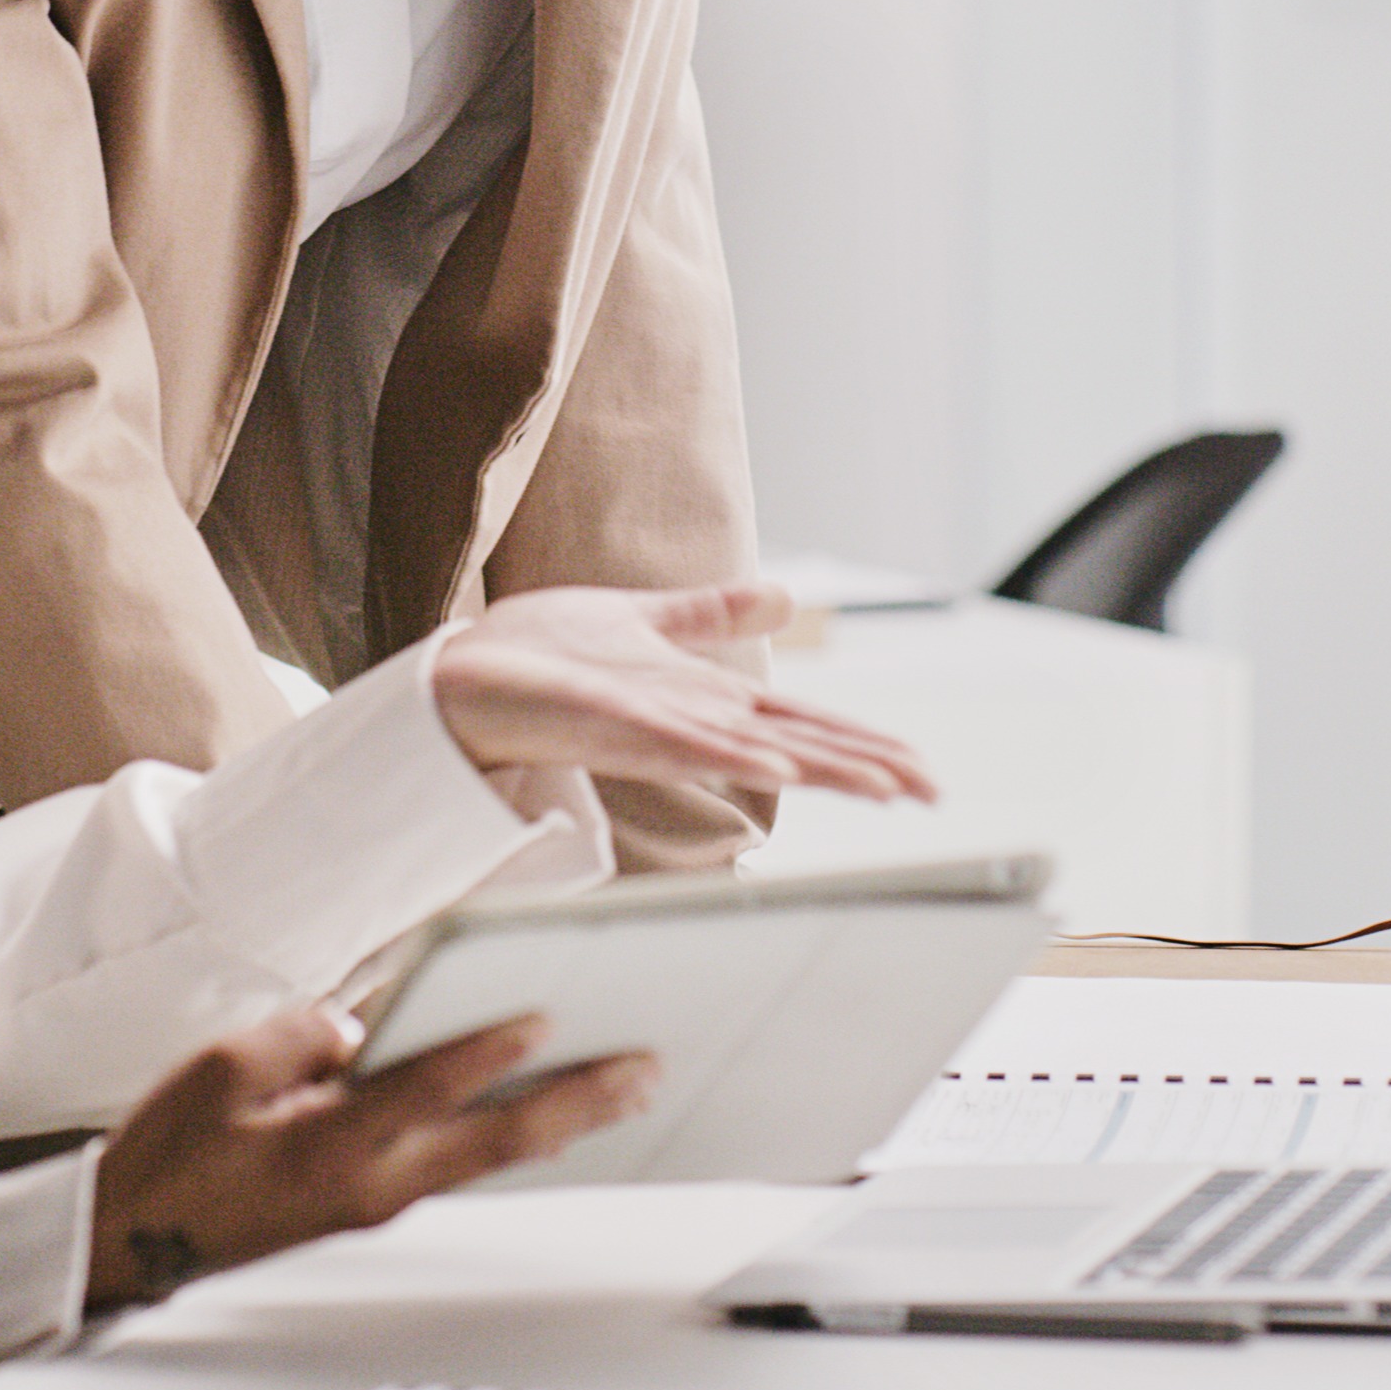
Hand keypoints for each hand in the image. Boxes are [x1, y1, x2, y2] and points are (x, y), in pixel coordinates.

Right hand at [83, 1005, 655, 1311]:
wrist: (137, 1237)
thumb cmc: (173, 1153)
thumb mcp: (221, 1067)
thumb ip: (304, 1033)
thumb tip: (369, 1019)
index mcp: (329, 1145)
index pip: (426, 1087)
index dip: (487, 1051)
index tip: (544, 1015)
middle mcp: (371, 1184)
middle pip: (494, 1141)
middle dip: (575, 1102)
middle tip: (640, 1068)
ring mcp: (379, 1202)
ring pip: (490, 1160)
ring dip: (562, 1122)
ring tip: (623, 1088)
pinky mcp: (376, 1204)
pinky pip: (462, 1167)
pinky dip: (514, 1138)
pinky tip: (549, 1117)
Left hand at [427, 581, 935, 804]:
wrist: (458, 672)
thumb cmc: (538, 655)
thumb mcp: (642, 620)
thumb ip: (711, 615)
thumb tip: (783, 596)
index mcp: (702, 701)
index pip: (801, 724)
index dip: (862, 744)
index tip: (922, 771)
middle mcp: (689, 723)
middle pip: (796, 744)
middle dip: (865, 767)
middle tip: (932, 793)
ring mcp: (654, 729)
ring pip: (754, 751)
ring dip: (819, 768)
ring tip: (882, 789)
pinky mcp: (612, 725)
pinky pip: (681, 744)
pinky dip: (730, 758)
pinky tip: (774, 770)